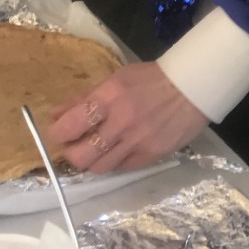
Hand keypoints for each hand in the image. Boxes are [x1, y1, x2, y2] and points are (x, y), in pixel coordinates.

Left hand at [49, 64, 208, 174]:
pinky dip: (114, 162)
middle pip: (81, 155)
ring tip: (95, 149)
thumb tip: (55, 115)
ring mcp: (137, 142)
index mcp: (110, 96)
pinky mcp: (151, 156)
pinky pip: (121, 169)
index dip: (58, 133)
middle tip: (74, 145)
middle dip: (71, 154)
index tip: (58, 132)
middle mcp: (121, 122)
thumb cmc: (151, 79)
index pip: (70, 125)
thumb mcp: (115, 79)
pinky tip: (117, 151)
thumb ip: (84, 97)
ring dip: (91, 161)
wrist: (192, 88)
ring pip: (99, 167)